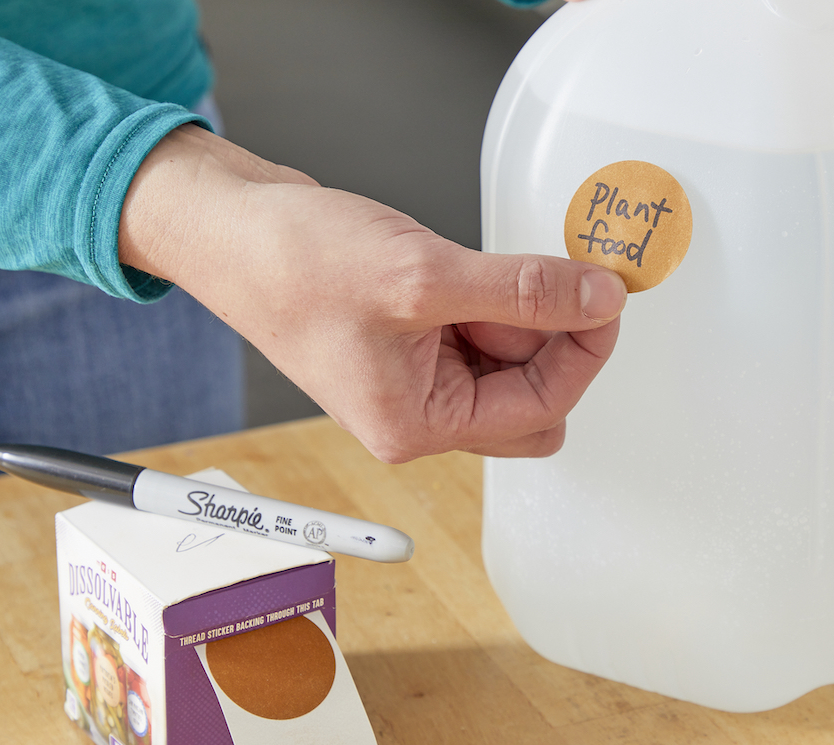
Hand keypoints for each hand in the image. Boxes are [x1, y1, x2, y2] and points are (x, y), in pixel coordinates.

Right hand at [119, 125, 624, 461]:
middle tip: (559, 278)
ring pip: (511, 359)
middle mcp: (419, 414)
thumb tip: (598, 298)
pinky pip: (482, 330)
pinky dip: (495, 297)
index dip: (582, 353)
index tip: (604, 297)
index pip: (539, 410)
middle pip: (533, 397)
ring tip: (485, 263)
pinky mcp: (414, 339)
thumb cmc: (292, 265)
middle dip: (553, 338)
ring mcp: (417, 377)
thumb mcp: (424, 276)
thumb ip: (524, 292)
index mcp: (417, 427)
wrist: (229, 228)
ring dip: (522, 311)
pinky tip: (467, 264)